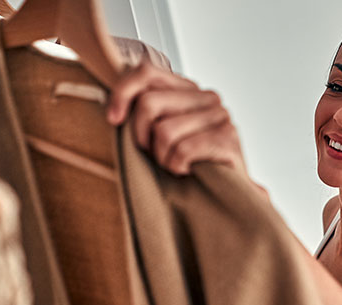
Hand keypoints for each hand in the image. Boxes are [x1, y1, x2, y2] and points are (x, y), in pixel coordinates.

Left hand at [106, 62, 246, 176]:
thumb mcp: (158, 134)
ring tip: (174, 164)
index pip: (146, 72)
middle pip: (149, 103)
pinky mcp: (227, 138)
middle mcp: (206, 97)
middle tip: (153, 154)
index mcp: (188, 89)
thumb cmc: (187, 164)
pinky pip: (183, 149)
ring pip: (164, 130)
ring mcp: (220, 116)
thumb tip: (113, 109)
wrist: (224, 195)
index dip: (122, 93)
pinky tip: (187, 170)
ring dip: (162, 157)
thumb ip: (143, 113)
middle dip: (141, 136)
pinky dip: (177, 166)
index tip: (114, 119)